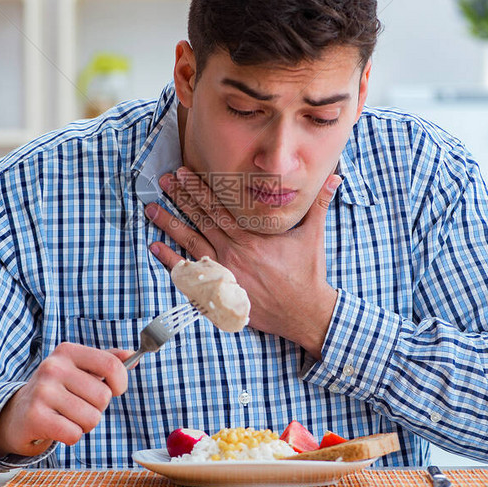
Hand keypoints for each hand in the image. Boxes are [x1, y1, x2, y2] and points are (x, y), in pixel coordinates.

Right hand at [0, 342, 132, 457]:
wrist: (15, 414)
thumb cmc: (56, 391)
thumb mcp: (78, 370)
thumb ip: (106, 362)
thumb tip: (133, 356)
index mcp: (67, 351)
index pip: (111, 364)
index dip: (121, 382)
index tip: (115, 390)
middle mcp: (53, 367)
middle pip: (103, 397)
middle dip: (97, 408)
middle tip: (77, 406)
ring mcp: (43, 391)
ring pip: (91, 418)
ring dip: (84, 424)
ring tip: (65, 417)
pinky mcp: (35, 416)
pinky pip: (74, 434)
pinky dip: (71, 437)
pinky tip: (57, 428)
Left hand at [145, 168, 339, 357]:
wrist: (304, 312)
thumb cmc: (307, 273)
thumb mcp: (313, 235)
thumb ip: (318, 204)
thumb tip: (335, 178)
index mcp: (253, 236)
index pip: (220, 207)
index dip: (200, 189)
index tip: (184, 174)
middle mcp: (234, 252)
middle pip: (201, 220)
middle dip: (180, 199)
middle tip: (164, 181)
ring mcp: (224, 272)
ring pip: (191, 242)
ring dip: (170, 224)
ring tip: (152, 208)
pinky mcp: (220, 290)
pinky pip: (190, 273)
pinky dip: (171, 260)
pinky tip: (156, 247)